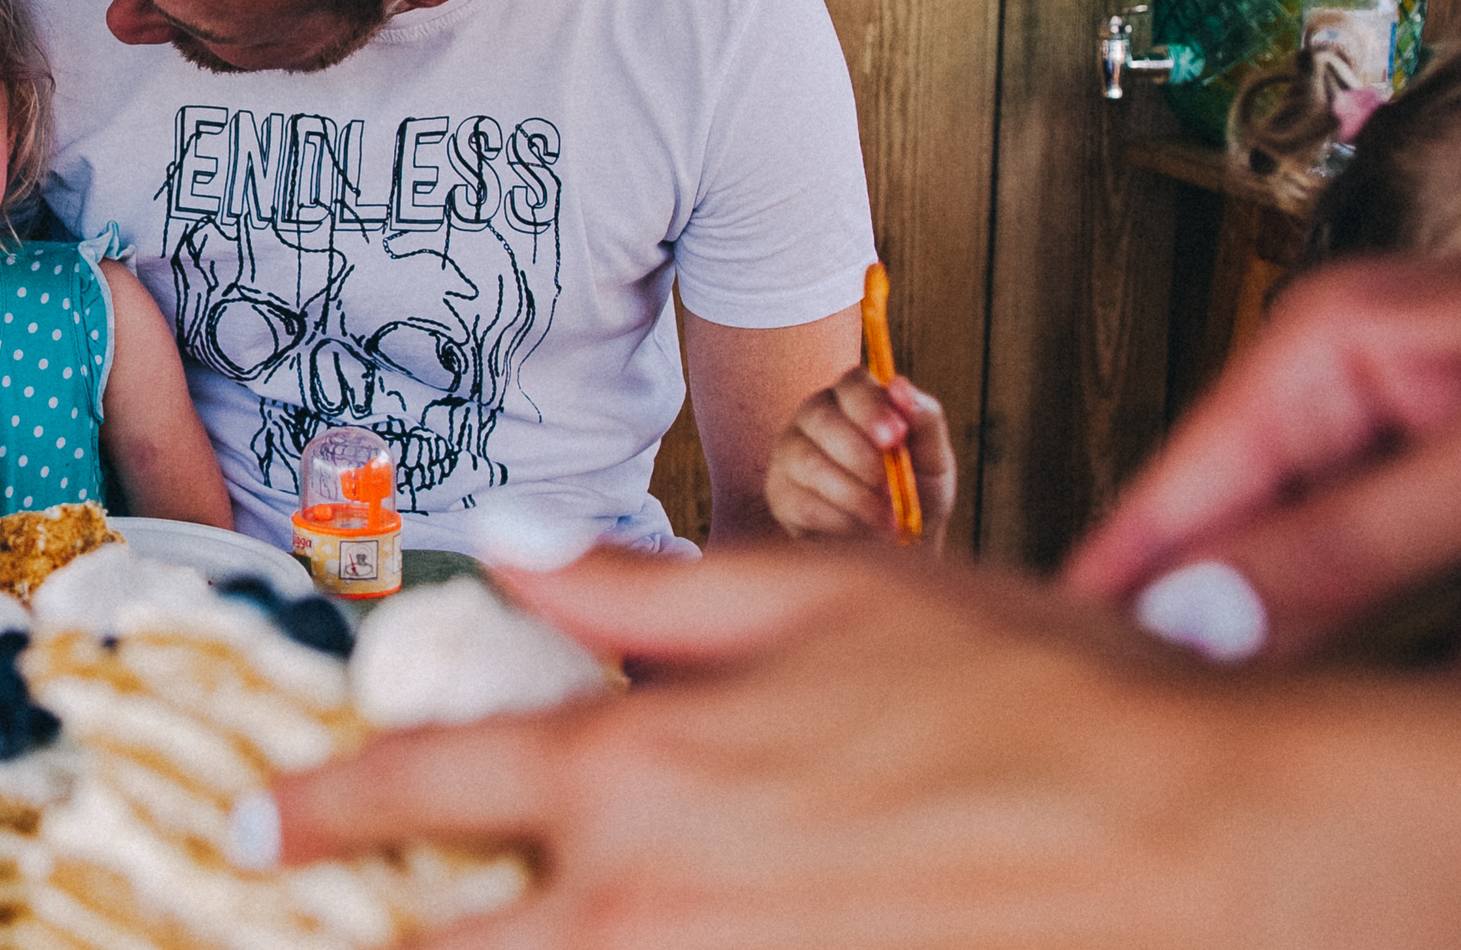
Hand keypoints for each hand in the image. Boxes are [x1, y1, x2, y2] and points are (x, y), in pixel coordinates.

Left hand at [274, 548, 1460, 949]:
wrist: (1195, 843)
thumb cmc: (1035, 696)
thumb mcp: (835, 588)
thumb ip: (651, 579)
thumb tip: (512, 549)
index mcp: (649, 764)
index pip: (431, 782)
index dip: (327, 798)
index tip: (264, 814)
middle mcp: (654, 901)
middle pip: (451, 941)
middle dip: (369, 928)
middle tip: (309, 916)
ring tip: (438, 928)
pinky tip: (624, 937)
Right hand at [763, 367, 955, 548]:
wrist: (896, 547)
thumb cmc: (916, 492)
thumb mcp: (934, 459)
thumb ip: (924, 420)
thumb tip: (900, 386)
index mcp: (855, 398)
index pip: (852, 383)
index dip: (871, 407)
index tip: (895, 438)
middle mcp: (815, 415)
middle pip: (822, 418)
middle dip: (862, 457)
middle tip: (891, 489)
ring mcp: (790, 452)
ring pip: (809, 462)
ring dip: (855, 495)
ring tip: (885, 519)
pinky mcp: (780, 493)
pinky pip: (802, 502)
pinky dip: (840, 521)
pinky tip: (860, 528)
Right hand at [1064, 171, 1460, 658]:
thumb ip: (1342, 549)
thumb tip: (1184, 623)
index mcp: (1331, 358)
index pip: (1176, 492)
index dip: (1119, 592)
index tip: (1059, 688)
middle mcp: (1371, 420)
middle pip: (1259, 571)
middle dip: (1279, 656)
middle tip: (1266, 731)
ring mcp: (1453, 491)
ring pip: (1369, 628)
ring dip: (1422, 672)